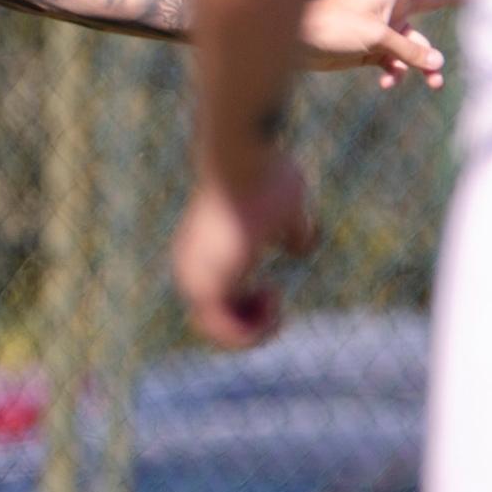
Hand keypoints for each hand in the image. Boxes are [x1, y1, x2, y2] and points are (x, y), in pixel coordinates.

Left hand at [172, 157, 314, 347]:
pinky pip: (229, 333)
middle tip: (274, 298)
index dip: (249, 314)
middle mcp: (191, 270)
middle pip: (219, 328)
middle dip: (255, 326)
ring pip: (223, 334)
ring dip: (258, 329)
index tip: (272, 292)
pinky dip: (258, 329)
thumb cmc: (263, 175)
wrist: (241, 157)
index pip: (218, 309)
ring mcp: (196, 279)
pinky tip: (271, 295)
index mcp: (202, 257)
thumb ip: (291, 232)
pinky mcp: (209, 284)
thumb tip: (301, 245)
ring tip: (272, 298)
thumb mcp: (286, 211)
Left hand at [297, 0, 472, 84]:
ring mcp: (384, 26)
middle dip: (456, 2)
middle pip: (434, 1)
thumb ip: (409, 50)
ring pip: (417, 44)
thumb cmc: (333, 27)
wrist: (298, 43)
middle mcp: (392, 5)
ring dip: (424, 64)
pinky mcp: (373, 47)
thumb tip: (438, 64)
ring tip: (433, 83)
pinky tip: (387, 81)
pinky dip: (396, 72)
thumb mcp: (377, 37)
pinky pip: (397, 60)